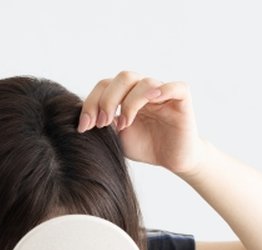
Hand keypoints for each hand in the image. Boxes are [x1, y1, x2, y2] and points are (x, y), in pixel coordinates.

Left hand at [77, 70, 207, 176]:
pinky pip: (175, 87)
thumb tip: (79, 117)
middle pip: (123, 77)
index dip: (91, 102)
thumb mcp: (115, 136)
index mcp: (126, 94)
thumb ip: (102, 123)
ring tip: (124, 125)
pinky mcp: (182, 100)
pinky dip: (161, 91)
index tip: (84, 126)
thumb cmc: (144, 146)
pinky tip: (149, 107)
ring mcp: (163, 93)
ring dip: (128, 103)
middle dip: (107, 100)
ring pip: (144, 82)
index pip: (105, 85)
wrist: (171, 160)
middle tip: (102, 123)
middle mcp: (143, 89)